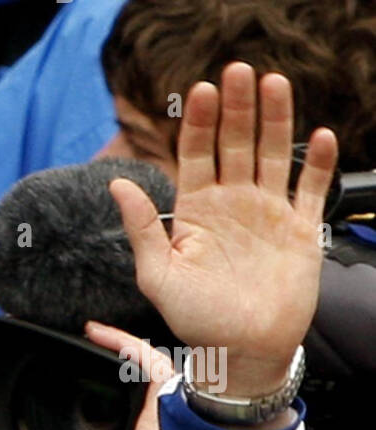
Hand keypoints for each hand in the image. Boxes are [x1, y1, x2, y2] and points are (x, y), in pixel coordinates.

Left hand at [111, 63, 336, 397]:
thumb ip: (142, 228)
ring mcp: (268, 212)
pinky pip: (312, 188)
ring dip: (275, 119)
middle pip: (236, 144)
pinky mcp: (300, 228)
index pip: (197, 155)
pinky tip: (320, 136)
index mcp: (196, 211)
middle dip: (237, 108)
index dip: (200, 123)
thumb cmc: (196, 320)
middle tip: (239, 72)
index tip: (201, 91)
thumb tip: (115, 184)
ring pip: (273, 153)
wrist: (241, 351)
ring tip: (274, 83)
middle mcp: (232, 205)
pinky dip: (317, 163)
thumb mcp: (157, 276)